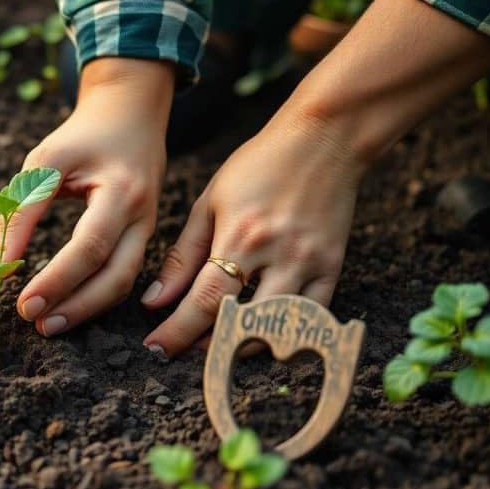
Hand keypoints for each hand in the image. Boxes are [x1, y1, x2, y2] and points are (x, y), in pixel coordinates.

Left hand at [0, 58, 174, 336]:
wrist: (131, 112)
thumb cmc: (82, 136)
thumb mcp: (45, 162)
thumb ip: (20, 212)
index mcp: (121, 191)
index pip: (88, 246)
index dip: (56, 280)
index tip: (22, 303)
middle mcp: (143, 214)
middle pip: (115, 276)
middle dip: (75, 307)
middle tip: (36, 324)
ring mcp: (149, 227)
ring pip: (124, 283)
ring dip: (86, 309)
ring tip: (49, 324)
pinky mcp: (145, 235)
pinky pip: (124, 275)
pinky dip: (97, 296)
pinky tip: (70, 307)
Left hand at [141, 111, 364, 356]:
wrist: (324, 138)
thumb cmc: (259, 165)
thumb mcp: (210, 203)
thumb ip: (182, 256)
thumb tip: (155, 301)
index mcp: (241, 235)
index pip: (205, 301)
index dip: (177, 332)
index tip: (155, 347)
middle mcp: (279, 255)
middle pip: (241, 323)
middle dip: (205, 346)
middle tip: (181, 350)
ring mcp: (311, 264)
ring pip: (278, 331)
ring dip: (243, 346)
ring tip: (214, 343)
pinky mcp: (334, 268)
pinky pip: (310, 320)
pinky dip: (284, 336)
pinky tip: (258, 336)